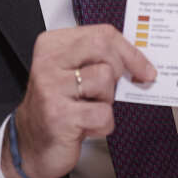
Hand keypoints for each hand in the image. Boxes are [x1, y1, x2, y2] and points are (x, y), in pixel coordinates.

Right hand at [2, 25, 154, 177]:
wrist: (32, 145)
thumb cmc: (58, 106)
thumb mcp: (74, 74)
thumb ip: (99, 59)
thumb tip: (139, 60)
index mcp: (52, 45)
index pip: (101, 33)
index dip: (130, 51)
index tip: (145, 68)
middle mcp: (48, 62)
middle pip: (103, 47)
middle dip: (120, 70)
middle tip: (116, 88)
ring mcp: (51, 88)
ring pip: (104, 79)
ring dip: (107, 100)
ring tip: (90, 108)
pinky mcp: (59, 115)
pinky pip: (103, 113)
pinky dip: (103, 124)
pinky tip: (86, 126)